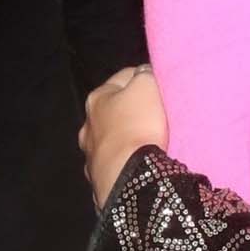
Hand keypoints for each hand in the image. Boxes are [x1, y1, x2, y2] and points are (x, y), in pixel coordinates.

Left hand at [80, 66, 166, 208]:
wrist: (127, 177)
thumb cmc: (138, 126)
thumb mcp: (147, 88)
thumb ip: (146, 74)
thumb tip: (144, 73)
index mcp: (97, 98)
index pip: (124, 76)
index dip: (145, 76)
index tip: (161, 85)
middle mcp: (88, 124)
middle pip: (114, 109)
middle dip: (131, 110)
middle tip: (155, 115)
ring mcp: (90, 153)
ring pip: (110, 138)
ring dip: (123, 137)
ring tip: (144, 143)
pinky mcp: (97, 177)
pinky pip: (113, 162)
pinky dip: (122, 160)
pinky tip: (132, 164)